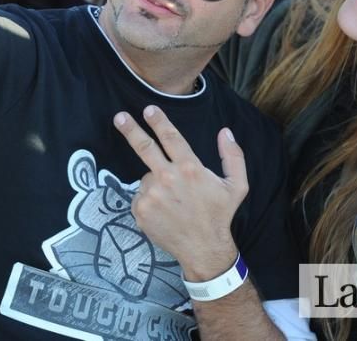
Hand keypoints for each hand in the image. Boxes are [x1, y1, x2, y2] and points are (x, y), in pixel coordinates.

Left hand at [113, 106, 246, 276]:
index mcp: (190, 168)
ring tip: (172, 200)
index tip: (148, 109)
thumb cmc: (220, 215)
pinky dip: (149, 199)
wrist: (204, 248)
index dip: (158, 121)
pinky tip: (163, 210)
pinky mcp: (141, 210)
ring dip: (156, 182)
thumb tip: (225, 132)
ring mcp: (152, 195)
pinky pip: (141, 196)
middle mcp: (168, 178)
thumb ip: (233, 156)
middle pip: (144, 147)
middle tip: (119, 117)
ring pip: (147, 177)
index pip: (171, 137)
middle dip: (131, 129)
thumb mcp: (237, 185)